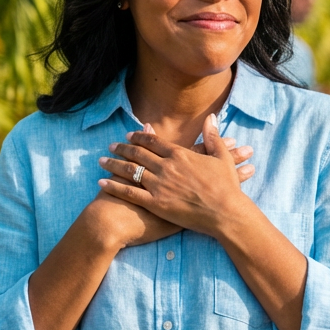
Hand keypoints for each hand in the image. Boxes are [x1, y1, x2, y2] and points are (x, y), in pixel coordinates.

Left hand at [97, 115, 251, 238]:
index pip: (154, 141)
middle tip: (111, 146)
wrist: (226, 212)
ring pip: (130, 171)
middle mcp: (166, 167)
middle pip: (138, 153)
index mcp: (180, 154)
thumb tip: (211, 117)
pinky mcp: (155, 203)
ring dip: (114, 164)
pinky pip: (129, 193)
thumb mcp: (222, 157)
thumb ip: (212, 136)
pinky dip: (114, 186)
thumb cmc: (226, 186)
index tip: (129, 135)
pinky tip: (102, 182)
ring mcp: (159, 185)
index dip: (140, 137)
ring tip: (102, 160)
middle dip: (123, 148)